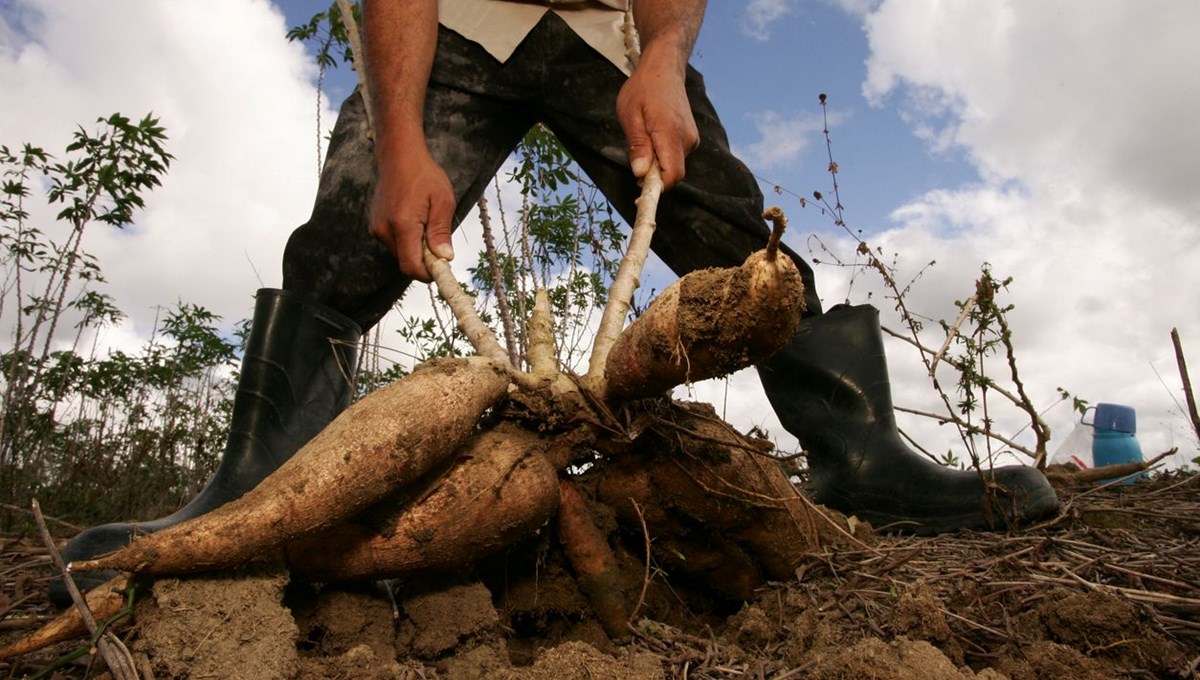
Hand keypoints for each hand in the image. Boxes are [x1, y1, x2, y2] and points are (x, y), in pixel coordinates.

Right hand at [369, 149, 455, 281]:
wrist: (398, 156)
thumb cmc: (424, 174)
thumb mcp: (442, 201)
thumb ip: (441, 232)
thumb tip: (444, 258)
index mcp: (402, 224)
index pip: (411, 266)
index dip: (428, 273)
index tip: (442, 267)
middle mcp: (385, 230)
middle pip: (406, 262)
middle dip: (424, 259)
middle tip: (438, 239)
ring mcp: (377, 228)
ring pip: (400, 253)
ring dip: (416, 248)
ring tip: (425, 222)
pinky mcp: (375, 225)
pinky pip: (394, 243)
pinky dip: (407, 239)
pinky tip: (415, 219)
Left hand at [616, 53, 698, 187]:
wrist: (664, 69)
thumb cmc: (643, 89)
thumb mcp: (630, 116)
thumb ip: (638, 146)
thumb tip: (640, 174)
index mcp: (671, 133)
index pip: (672, 175)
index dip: (656, 186)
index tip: (639, 185)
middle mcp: (687, 139)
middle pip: (672, 174)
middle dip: (653, 175)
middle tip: (636, 158)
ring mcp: (692, 139)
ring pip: (673, 166)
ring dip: (657, 163)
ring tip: (644, 139)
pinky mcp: (691, 138)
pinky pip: (676, 157)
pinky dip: (663, 155)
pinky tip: (653, 137)